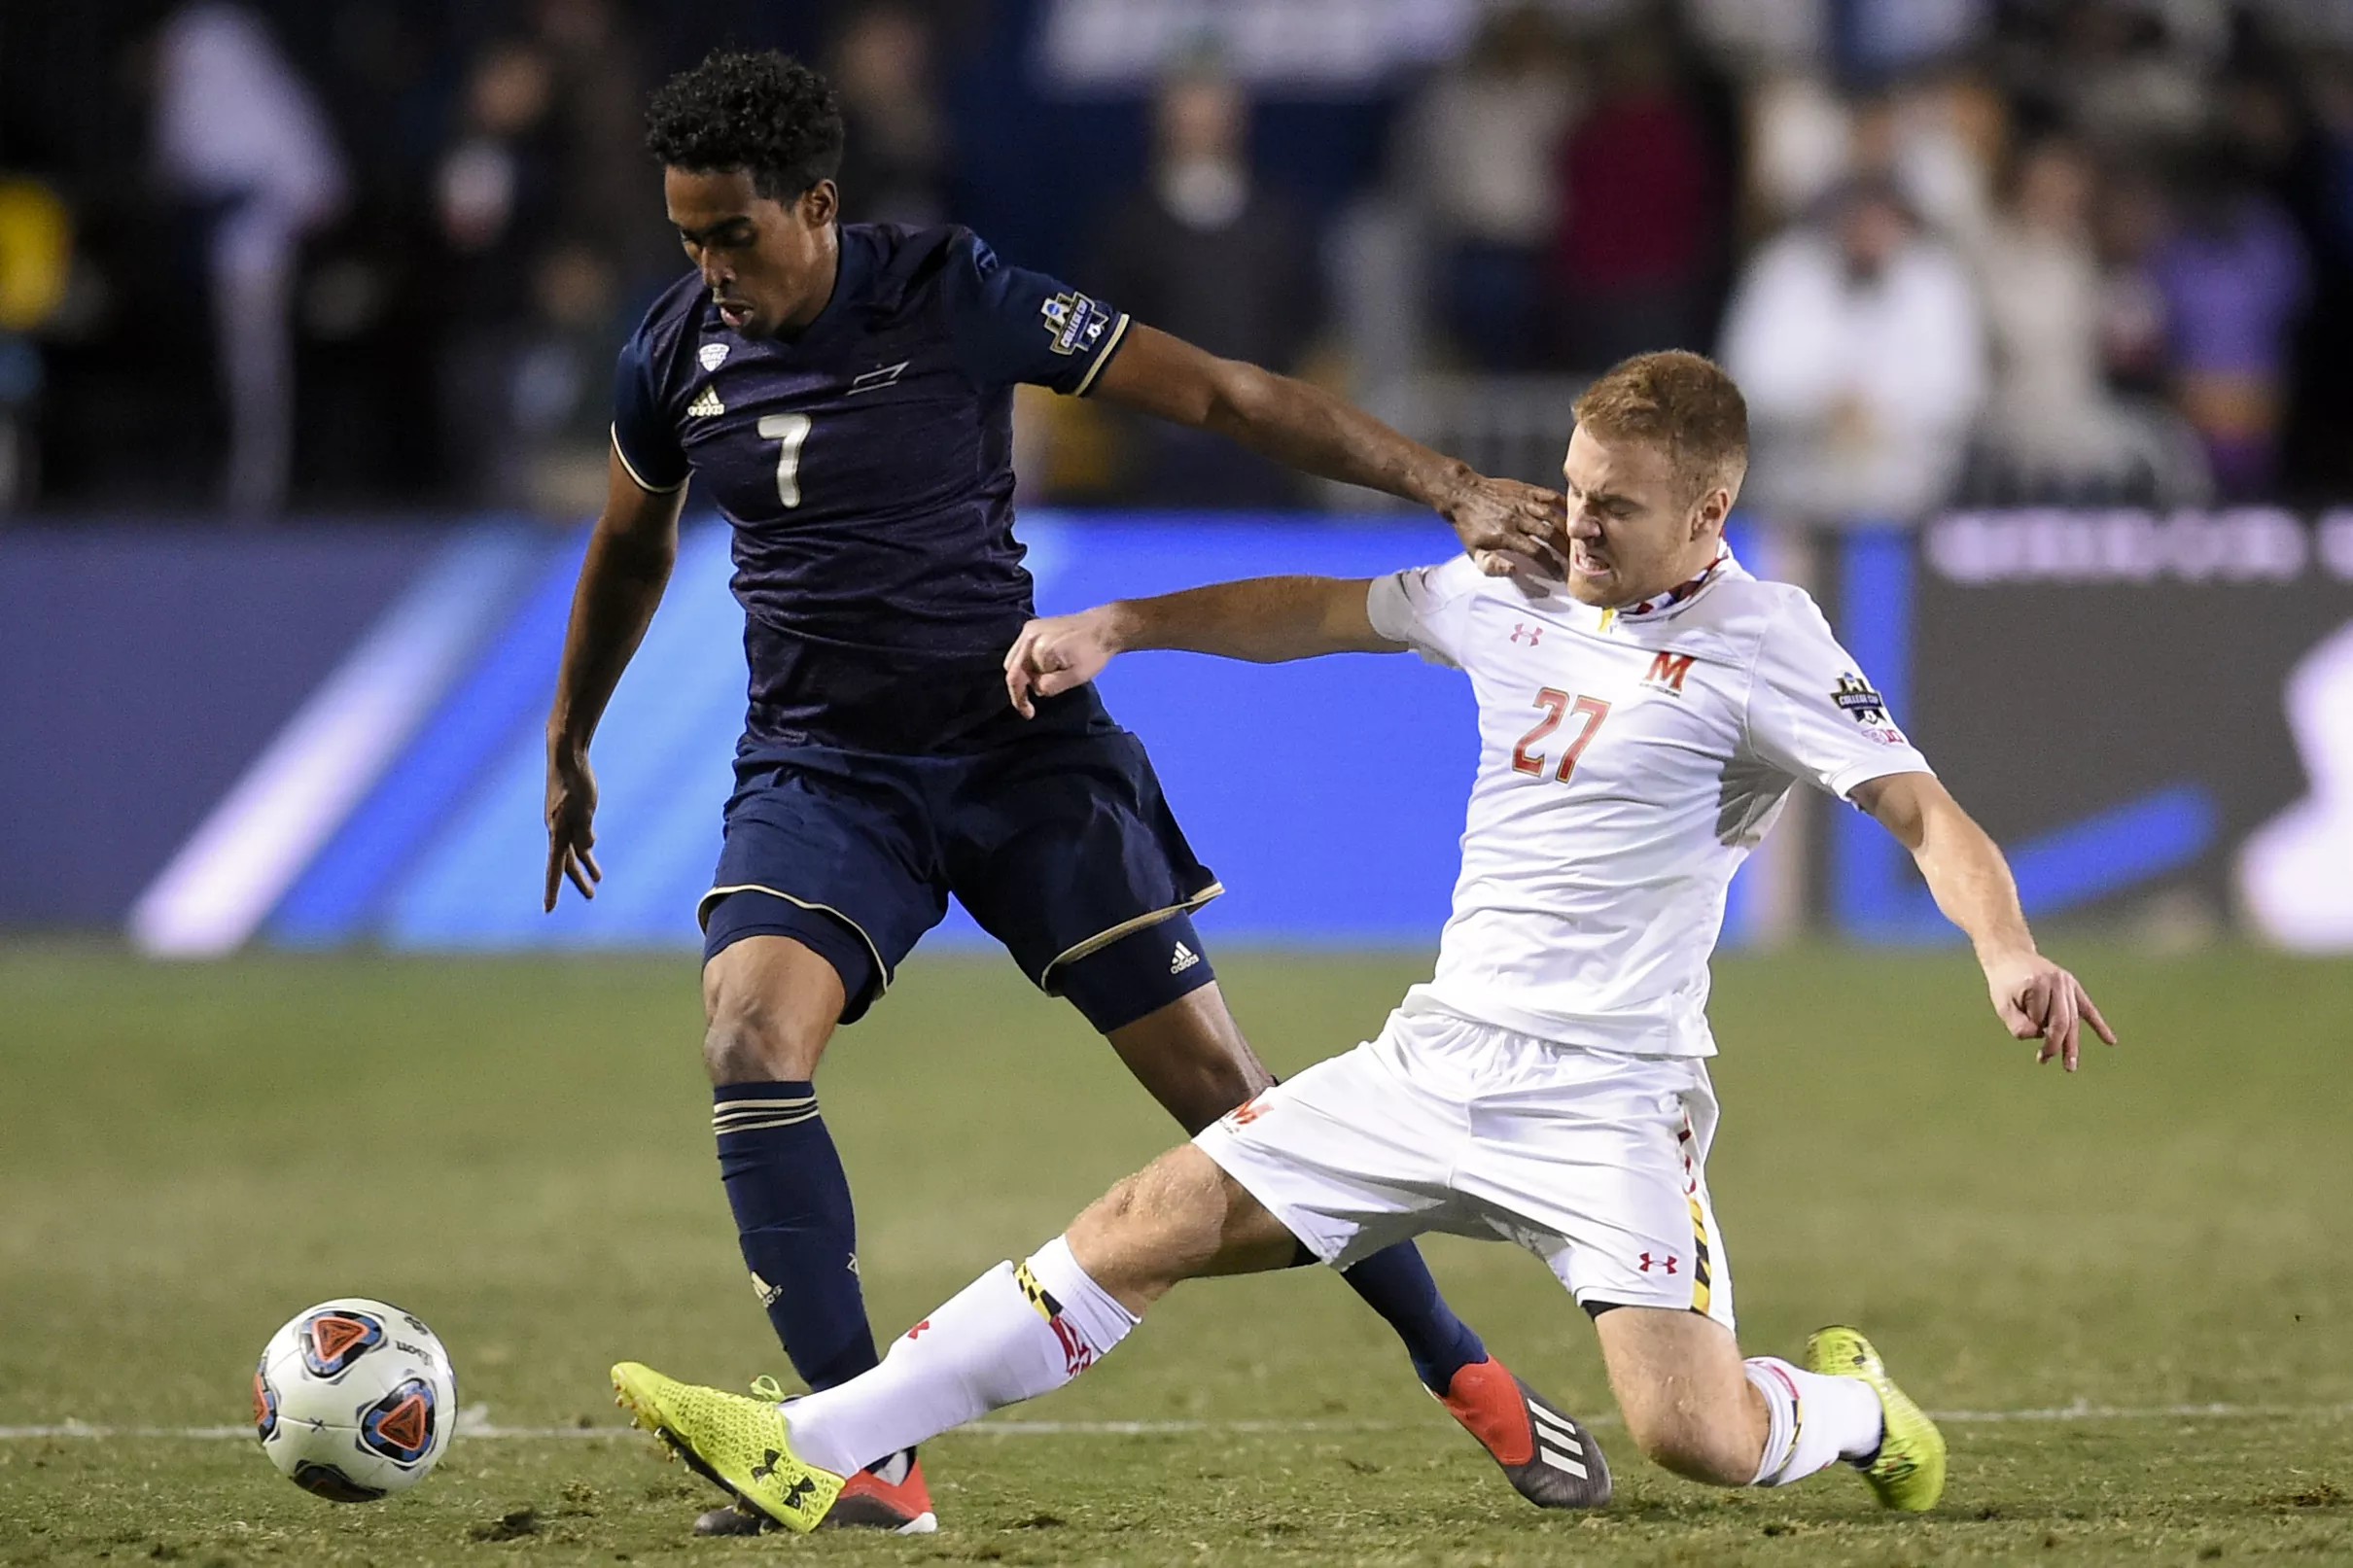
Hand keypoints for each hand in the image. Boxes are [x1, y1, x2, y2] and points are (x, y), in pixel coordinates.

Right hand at [543, 743, 601, 910]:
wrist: (566, 754)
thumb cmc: (575, 781)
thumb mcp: (585, 810)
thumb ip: (585, 831)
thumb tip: (587, 849)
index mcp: (557, 832)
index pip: (555, 868)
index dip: (553, 890)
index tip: (549, 909)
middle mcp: (556, 829)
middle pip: (566, 863)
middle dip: (578, 881)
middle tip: (592, 897)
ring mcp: (562, 820)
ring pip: (573, 849)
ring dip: (585, 865)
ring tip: (597, 880)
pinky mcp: (569, 811)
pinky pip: (576, 834)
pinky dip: (584, 845)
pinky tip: (591, 849)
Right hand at [1005, 608, 1123, 718]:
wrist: (1104, 627)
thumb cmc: (1094, 653)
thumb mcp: (1077, 677)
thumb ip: (1051, 686)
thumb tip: (1036, 689)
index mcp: (1038, 648)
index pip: (1017, 679)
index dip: (1020, 699)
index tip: (1029, 713)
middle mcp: (1029, 635)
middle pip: (1010, 668)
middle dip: (1022, 685)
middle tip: (1040, 692)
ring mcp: (1030, 628)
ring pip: (1013, 658)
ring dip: (1024, 673)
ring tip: (1044, 679)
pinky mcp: (1033, 625)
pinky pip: (1020, 649)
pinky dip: (1027, 662)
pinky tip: (1045, 666)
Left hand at [1436, 470, 1566, 578]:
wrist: (1461, 493)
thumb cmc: (1469, 527)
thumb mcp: (1474, 552)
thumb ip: (1492, 566)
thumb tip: (1515, 571)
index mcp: (1506, 535)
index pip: (1536, 552)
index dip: (1551, 564)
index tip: (1560, 575)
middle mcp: (1518, 518)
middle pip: (1549, 534)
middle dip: (1564, 549)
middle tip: (1574, 560)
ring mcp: (1524, 502)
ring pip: (1553, 515)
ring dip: (1567, 530)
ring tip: (1577, 542)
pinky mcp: (1527, 490)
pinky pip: (1550, 496)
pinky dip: (1563, 505)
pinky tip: (1572, 516)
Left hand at [1982, 949, 2115, 1070]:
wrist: (2010, 956)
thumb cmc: (2004, 984)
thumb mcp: (2002, 1004)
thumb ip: (2017, 1024)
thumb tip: (2040, 1036)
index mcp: (2038, 984)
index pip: (2040, 1018)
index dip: (2032, 1029)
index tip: (2021, 1027)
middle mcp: (2057, 982)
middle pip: (2062, 1021)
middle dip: (2056, 1045)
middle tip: (2045, 1060)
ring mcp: (2068, 984)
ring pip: (2073, 1019)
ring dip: (2071, 1044)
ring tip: (2069, 1066)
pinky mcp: (2074, 987)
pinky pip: (2088, 1009)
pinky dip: (2099, 1026)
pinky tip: (2110, 1041)